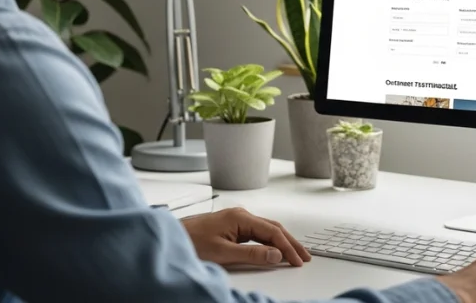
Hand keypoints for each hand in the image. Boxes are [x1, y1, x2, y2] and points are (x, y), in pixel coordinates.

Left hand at [181, 207, 310, 267]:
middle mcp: (241, 215)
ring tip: (294, 253)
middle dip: (290, 242)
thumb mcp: (223, 253)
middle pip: (273, 228)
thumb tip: (275, 255)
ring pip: (266, 229)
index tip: (296, 260)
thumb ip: (251, 255)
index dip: (287, 247)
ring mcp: (236, 220)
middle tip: (304, 256)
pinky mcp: (232, 226)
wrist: (171, 237)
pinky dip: (268, 241)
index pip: (272, 232)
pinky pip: (257, 233)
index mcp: (240, 217)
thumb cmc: (191, 242)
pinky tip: (273, 248)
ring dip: (281, 242)